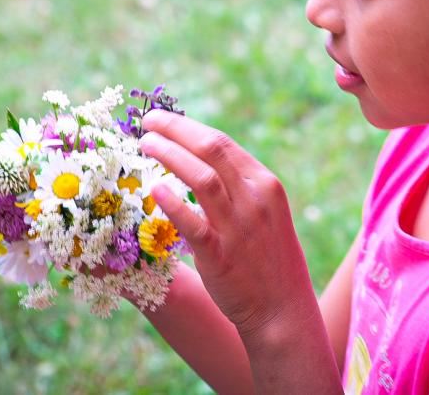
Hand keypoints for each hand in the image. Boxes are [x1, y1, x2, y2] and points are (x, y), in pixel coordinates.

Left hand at [138, 110, 316, 342]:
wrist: (283, 307)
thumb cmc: (267, 257)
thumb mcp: (264, 212)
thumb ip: (237, 187)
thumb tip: (198, 160)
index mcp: (265, 183)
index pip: (222, 143)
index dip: (186, 127)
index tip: (161, 120)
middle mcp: (254, 198)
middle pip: (212, 149)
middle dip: (175, 130)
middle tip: (147, 121)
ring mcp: (239, 227)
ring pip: (202, 178)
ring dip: (170, 155)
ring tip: (145, 144)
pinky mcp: (221, 256)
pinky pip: (194, 224)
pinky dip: (173, 203)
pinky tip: (155, 189)